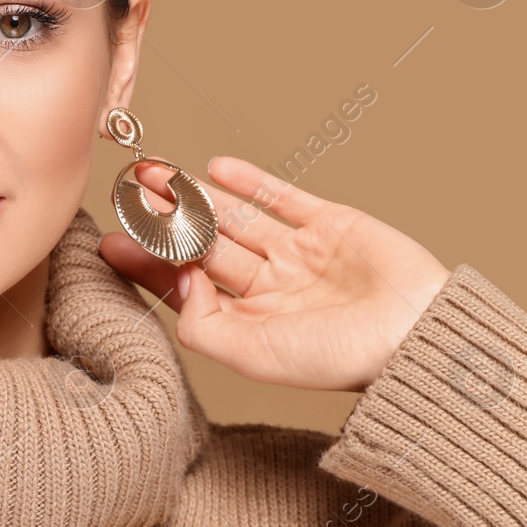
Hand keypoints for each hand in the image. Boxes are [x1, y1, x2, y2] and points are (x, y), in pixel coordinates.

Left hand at [99, 156, 452, 391]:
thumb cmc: (339, 359)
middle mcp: (273, 287)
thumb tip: (179, 282)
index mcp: (252, 322)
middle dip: (166, 218)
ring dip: (196, 194)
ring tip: (155, 171)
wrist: (416, 335)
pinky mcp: (333, 225)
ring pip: (237, 217)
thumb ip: (203, 325)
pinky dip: (251, 182)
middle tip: (127, 190)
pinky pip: (284, 198)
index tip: (110, 240)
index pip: (186, 285)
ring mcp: (302, 254)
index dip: (148, 262)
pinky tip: (216, 167)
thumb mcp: (252, 355)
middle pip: (205, 245)